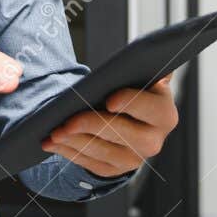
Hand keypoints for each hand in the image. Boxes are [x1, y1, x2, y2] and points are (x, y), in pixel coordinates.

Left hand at [40, 75, 177, 176]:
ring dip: (73, 141)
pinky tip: (53, 143)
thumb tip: (152, 47)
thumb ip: (145, 65)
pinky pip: (90, 163)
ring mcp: (135, 158)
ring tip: (52, 132)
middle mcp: (154, 141)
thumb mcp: (140, 78)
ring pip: (101, 151)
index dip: (130, 103)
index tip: (109, 100)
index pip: (149, 108)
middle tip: (65, 122)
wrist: (127, 120)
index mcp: (164, 113)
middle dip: (90, 126)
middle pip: (121, 133)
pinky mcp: (115, 169)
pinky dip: (70, 152)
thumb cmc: (130, 92)